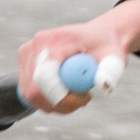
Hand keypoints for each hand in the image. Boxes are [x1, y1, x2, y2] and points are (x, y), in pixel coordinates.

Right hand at [16, 0, 139, 113]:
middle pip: (34, 90)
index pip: (45, 76)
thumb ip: (110, 71)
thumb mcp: (114, 58)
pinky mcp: (24, 62)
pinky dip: (48, 99)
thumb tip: (103, 85)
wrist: (97, 36)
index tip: (83, 100)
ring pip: (31, 94)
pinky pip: (30, 92)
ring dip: (55, 103)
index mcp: (58, 39)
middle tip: (83, 101)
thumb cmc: (106, 47)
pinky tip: (65, 90)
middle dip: (59, 103)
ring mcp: (28, 52)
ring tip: (78, 93)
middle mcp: (37, 44)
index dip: (59, 97)